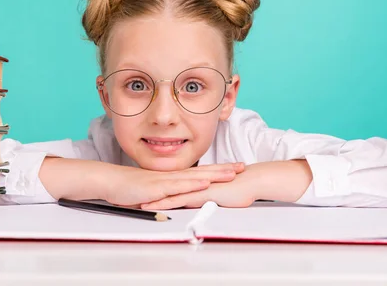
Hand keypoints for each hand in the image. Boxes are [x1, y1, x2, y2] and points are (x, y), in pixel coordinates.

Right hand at [104, 162, 245, 206]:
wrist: (110, 182)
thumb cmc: (129, 188)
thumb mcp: (154, 194)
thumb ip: (166, 197)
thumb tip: (176, 202)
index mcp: (173, 177)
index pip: (200, 173)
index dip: (218, 170)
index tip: (234, 168)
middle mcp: (173, 176)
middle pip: (203, 172)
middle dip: (224, 169)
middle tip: (242, 166)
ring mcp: (166, 180)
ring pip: (194, 177)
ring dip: (214, 175)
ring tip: (231, 173)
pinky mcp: (158, 187)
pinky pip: (178, 186)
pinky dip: (192, 185)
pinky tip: (204, 184)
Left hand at [141, 160, 311, 209]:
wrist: (251, 180)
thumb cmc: (241, 187)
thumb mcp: (223, 193)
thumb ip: (212, 196)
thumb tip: (208, 200)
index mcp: (198, 183)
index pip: (175, 187)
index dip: (160, 190)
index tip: (146, 193)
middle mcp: (194, 184)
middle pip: (168, 189)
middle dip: (151, 193)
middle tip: (134, 196)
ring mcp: (196, 188)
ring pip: (169, 194)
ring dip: (154, 199)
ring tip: (137, 203)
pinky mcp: (200, 194)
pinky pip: (179, 200)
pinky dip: (165, 203)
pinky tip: (154, 206)